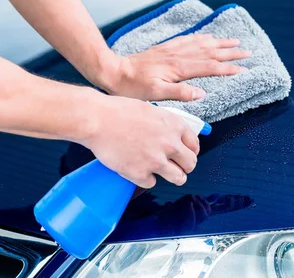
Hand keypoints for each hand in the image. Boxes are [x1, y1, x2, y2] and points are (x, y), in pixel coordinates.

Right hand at [80, 94, 199, 187]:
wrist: (99, 119)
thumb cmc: (119, 111)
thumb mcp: (151, 110)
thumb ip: (165, 124)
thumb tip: (173, 134)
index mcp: (173, 125)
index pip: (194, 145)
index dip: (191, 151)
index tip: (187, 154)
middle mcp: (169, 143)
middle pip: (190, 164)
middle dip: (185, 167)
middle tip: (178, 167)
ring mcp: (156, 160)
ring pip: (178, 178)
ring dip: (173, 177)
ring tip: (164, 174)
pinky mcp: (140, 174)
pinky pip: (151, 183)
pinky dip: (145, 178)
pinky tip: (138, 170)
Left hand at [109, 33, 251, 101]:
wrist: (114, 71)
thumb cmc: (133, 88)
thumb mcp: (155, 95)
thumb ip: (179, 93)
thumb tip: (201, 94)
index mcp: (179, 69)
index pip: (209, 67)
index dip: (228, 69)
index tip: (244, 69)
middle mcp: (178, 56)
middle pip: (210, 52)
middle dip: (230, 53)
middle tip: (248, 52)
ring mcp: (172, 50)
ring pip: (202, 44)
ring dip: (220, 43)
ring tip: (234, 42)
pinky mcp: (165, 48)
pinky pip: (188, 39)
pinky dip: (201, 37)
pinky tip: (208, 36)